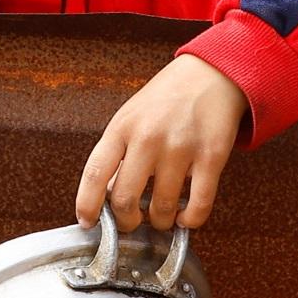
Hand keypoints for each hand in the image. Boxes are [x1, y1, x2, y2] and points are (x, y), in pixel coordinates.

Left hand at [75, 54, 247, 232]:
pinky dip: (190, 220)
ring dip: (160, 222)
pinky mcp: (211, 156)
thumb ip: (117, 152)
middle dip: (126, 222)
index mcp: (122, 127)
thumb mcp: (130, 117)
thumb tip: (106, 195)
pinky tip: (186, 217)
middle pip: (125, 199)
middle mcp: (147, 138)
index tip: (87, 222)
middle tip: (132, 222)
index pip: (94, 173)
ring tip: (161, 217)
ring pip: (162, 208)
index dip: (86, 204)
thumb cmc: (166, 99)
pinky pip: (198, 205)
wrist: (211, 74)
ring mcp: (180, 148)